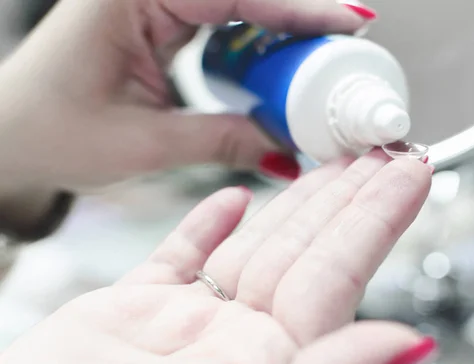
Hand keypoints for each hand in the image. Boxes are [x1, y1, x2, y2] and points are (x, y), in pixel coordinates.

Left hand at [0, 0, 369, 191]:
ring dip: (281, 37)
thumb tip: (288, 150)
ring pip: (239, 5)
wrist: (11, 138)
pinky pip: (223, 22)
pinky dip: (255, 47)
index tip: (352, 23)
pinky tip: (277, 73)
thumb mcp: (147, 144)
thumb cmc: (51, 133)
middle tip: (344, 55)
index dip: (299, 10)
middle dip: (299, 24)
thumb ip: (225, 141)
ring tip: (317, 72)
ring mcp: (153, 1)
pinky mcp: (160, 21)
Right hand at [0, 152, 432, 363]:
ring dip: (292, 204)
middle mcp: (237, 343)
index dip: (379, 219)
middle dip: (345, 197)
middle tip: (378, 151)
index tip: (411, 172)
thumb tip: (407, 344)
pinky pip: (180, 258)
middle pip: (305, 251)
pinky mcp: (136, 314)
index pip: (338, 274)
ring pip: (254, 248)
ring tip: (327, 163)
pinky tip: (232, 200)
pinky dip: (206, 227)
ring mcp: (187, 326)